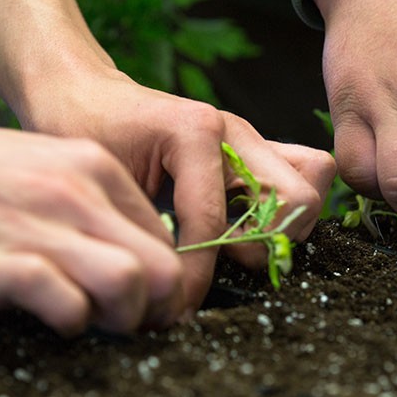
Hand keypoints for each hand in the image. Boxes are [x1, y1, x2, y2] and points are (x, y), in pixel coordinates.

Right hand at [0, 83, 186, 335]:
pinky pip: (67, 304)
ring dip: (126, 316)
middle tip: (142, 321)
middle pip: (163, 263)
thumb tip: (134, 251)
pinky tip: (55, 316)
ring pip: (129, 281)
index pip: (166, 234)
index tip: (156, 299)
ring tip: (101, 320)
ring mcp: (41, 227)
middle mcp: (77, 194)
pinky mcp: (1, 262)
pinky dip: (73, 322)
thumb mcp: (48, 164)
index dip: (169, 277)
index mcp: (95, 168)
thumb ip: (94, 202)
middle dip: (164, 305)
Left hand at [18, 67, 335, 310]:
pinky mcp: (256, 148)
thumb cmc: (84, 132)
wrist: (85, 91)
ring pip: (313, 180)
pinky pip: (304, 172)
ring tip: (236, 244)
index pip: (217, 224)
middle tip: (221, 261)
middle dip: (264, 245)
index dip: (196, 276)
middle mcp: (235, 131)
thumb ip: (145, 228)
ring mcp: (251, 137)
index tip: (173, 304)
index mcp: (197, 133)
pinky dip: (286, 208)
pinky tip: (243, 226)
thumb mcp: (103, 182)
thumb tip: (170, 290)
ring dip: (283, 225)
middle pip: (296, 199)